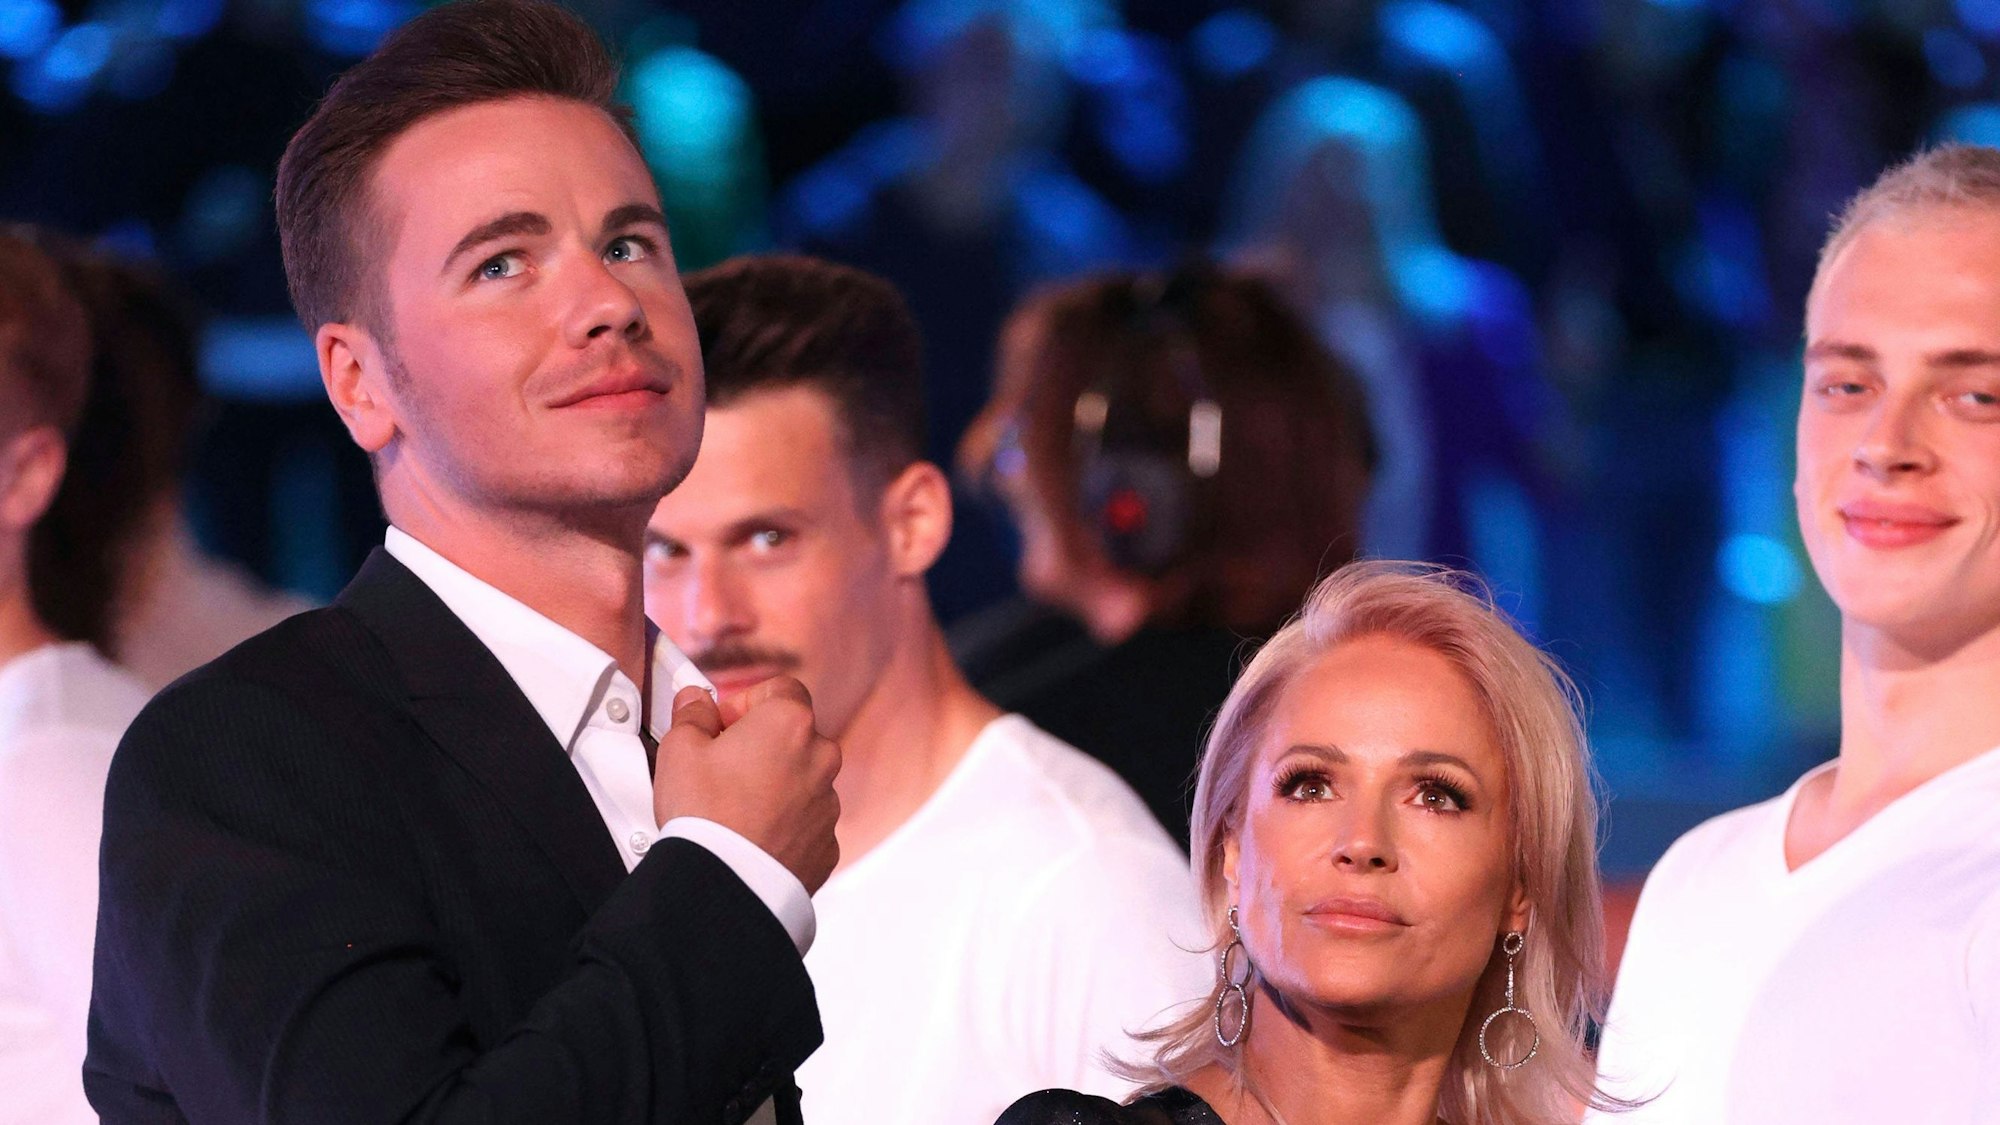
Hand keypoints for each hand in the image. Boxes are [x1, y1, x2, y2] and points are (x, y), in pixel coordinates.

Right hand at [654, 679, 840, 892]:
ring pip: (801, 781)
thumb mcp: (679, 749)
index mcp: (790, 722)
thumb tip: (697, 700)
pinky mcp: (827, 844)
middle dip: (761, 746)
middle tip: (722, 769)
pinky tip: (751, 838)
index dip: (747, 701)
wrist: (726, 886)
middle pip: (793, 736)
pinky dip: (784, 825)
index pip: (780, 689)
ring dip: (775, 786)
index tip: (721, 725)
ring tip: (734, 811)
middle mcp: (821, 758)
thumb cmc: (703, 813)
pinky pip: (805, 823)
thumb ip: (692, 714)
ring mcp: (828, 804)